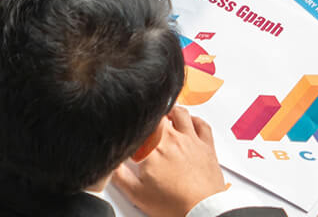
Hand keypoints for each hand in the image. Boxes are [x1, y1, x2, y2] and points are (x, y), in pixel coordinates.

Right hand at [111, 106, 229, 216]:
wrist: (203, 210)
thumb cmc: (174, 204)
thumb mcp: (137, 194)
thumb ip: (120, 176)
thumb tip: (110, 164)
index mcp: (153, 148)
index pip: (140, 125)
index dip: (132, 124)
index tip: (128, 130)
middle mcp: (173, 138)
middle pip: (159, 115)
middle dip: (150, 117)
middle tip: (145, 124)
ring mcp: (191, 140)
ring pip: (181, 113)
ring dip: (171, 111)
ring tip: (164, 115)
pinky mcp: (207, 146)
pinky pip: (202, 124)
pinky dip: (195, 119)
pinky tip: (190, 122)